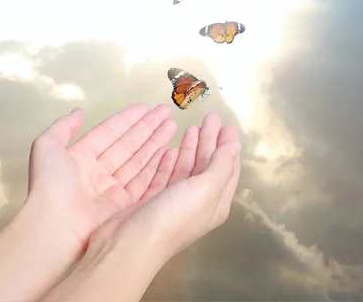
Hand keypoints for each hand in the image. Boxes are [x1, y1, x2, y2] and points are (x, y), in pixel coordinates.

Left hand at [25, 103, 177, 246]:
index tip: (145, 107)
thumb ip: (63, 126)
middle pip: (128, 145)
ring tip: (173, 125)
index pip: (109, 133)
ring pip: (139, 161)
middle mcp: (98, 173)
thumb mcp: (46, 146)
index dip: (127, 119)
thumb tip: (79, 111)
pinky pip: (145, 182)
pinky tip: (170, 151)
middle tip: (167, 112)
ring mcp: (112, 191)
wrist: (56, 225)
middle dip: (148, 128)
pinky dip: (158, 167)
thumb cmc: (50, 183)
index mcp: (80, 158)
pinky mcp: (125, 207)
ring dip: (156, 143)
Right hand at [39, 113, 240, 301]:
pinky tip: (168, 149)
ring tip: (191, 128)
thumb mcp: (205, 189)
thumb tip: (232, 147)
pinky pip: (165, 174)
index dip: (228, 147)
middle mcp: (198, 202)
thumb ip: (221, 166)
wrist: (130, 244)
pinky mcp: (153, 199)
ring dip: (190, 148)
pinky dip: (169, 160)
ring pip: (187, 168)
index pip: (228, 169)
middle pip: (207, 166)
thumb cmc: (173, 216)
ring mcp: (174, 201)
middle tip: (209, 118)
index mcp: (215, 202)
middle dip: (210, 141)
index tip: (227, 126)